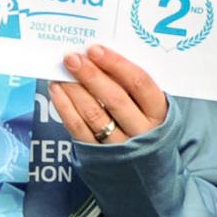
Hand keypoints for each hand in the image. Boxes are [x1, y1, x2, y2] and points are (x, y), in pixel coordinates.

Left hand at [53, 44, 168, 144]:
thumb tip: (98, 57)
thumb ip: (131, 85)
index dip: (116, 64)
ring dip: (74, 90)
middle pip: (115, 98)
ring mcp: (120, 145)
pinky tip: (58, 90)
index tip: (95, 49)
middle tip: (72, 58)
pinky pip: (78, 129)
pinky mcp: (98, 154)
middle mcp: (142, 130)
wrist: (144, 167)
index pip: (139, 83)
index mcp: (159, 112)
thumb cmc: (145, 123)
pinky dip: (65, 107)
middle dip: (90, 75)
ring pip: (94, 114)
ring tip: (61, 72)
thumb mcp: (150, 105)